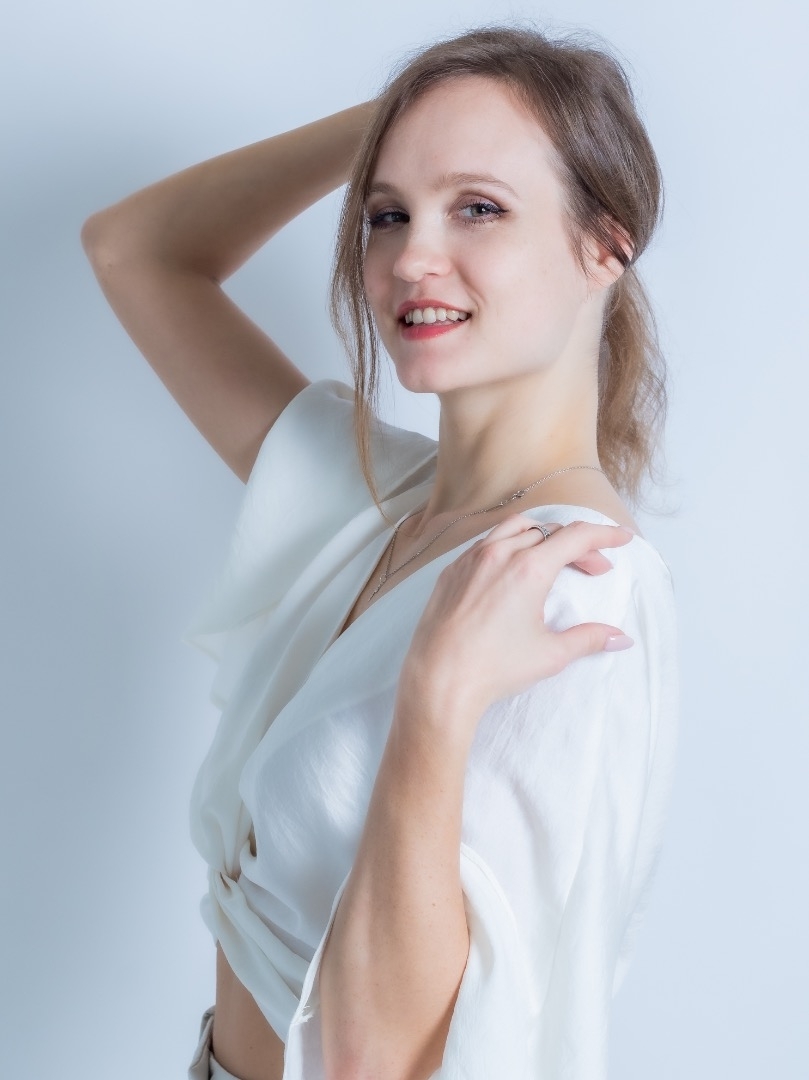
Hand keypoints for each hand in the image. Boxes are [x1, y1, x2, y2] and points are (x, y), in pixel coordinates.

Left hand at [399, 514, 634, 720]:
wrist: (439, 680)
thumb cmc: (494, 668)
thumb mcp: (550, 654)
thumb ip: (588, 639)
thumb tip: (619, 638)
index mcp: (529, 569)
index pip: (576, 537)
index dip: (604, 535)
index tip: (622, 538)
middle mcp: (499, 554)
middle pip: (548, 532)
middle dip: (577, 545)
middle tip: (593, 568)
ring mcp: (471, 559)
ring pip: (513, 528)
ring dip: (541, 537)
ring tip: (554, 559)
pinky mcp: (451, 571)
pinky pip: (485, 543)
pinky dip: (508, 545)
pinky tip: (513, 570)